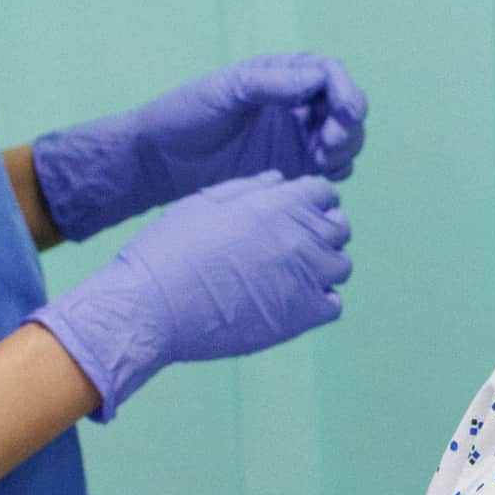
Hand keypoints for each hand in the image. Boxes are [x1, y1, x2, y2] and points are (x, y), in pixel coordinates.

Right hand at [29, 172, 347, 419]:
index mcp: (278, 203)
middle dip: (321, 231)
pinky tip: (290, 301)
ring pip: (341, 265)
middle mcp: (301, 235)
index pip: (324, 192)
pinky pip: (333, 303)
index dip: (311, 201)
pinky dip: (319, 301)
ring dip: (322, 267)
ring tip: (290, 275)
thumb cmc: (169, 249)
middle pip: (338, 227)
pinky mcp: (303, 314)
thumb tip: (280, 179)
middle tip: (291, 246)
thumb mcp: (203, 202)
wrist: (153, 306)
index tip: (294, 215)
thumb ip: (248, 187)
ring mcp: (307, 275)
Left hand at [30, 52, 364, 239]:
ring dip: (346, 147)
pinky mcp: (293, 169)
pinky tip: (319, 174)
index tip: (342, 113)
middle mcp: (295, 104)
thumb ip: (269, 83)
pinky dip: (337, 169)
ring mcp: (296, 137)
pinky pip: (331, 167)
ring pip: (345, 137)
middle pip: (346, 106)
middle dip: (348, 124)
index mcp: (280, 76)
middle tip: (328, 144)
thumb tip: (315, 80)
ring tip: (322, 161)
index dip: (345, 91)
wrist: (160, 163)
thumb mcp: (224, 91)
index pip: (328, 74)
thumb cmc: (185, 117)